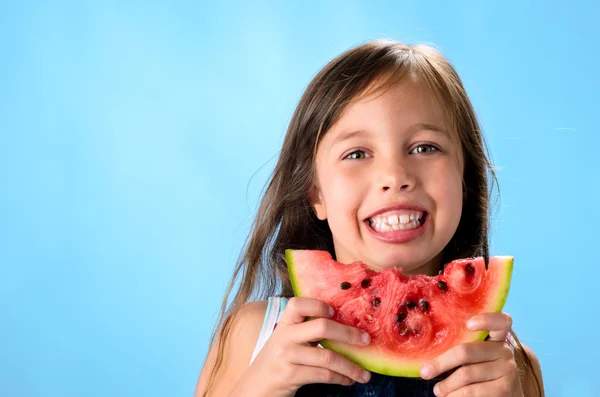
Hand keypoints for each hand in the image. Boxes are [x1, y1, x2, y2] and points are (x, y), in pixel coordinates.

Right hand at [232, 297, 371, 396]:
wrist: (255, 388)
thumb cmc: (277, 362)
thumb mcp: (286, 341)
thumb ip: (305, 331)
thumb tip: (344, 326)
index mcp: (284, 324)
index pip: (298, 304)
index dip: (318, 305)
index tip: (336, 311)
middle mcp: (284, 337)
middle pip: (321, 327)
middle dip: (348, 334)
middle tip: (366, 340)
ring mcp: (286, 356)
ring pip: (327, 357)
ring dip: (351, 366)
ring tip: (365, 373)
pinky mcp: (289, 375)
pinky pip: (323, 375)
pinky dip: (340, 378)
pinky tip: (349, 380)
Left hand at [420, 312, 523, 396]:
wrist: (507, 395)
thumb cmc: (484, 372)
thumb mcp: (478, 356)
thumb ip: (464, 347)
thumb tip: (427, 349)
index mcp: (497, 337)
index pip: (500, 321)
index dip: (485, 320)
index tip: (468, 324)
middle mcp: (504, 351)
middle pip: (466, 351)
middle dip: (441, 363)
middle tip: (425, 373)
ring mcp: (507, 370)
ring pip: (466, 374)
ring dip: (447, 385)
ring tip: (437, 390)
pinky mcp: (504, 389)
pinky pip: (472, 391)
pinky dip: (456, 396)